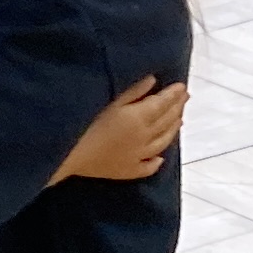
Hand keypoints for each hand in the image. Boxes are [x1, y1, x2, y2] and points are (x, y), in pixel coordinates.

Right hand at [56, 76, 187, 183]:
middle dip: (177, 108)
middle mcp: (143, 138)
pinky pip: (147, 167)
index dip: (173, 94)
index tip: (182, 86)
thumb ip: (133, 91)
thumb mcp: (108, 100)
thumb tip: (153, 80)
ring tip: (179, 120)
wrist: (67, 154)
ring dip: (173, 130)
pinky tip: (160, 158)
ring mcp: (136, 157)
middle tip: (184, 98)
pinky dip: (156, 162)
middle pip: (166, 121)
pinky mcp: (125, 171)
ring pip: (162, 143)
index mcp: (139, 118)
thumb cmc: (83, 122)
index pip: (163, 104)